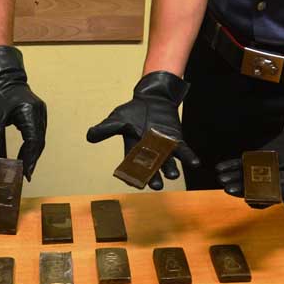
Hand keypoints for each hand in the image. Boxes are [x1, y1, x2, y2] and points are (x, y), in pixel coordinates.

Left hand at [0, 45, 46, 180]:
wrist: (0, 73)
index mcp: (29, 112)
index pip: (33, 142)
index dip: (30, 159)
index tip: (26, 173)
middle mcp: (39, 112)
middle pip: (39, 142)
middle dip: (32, 159)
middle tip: (26, 174)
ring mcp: (40, 111)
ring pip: (40, 139)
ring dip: (32, 153)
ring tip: (25, 166)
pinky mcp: (37, 112)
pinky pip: (38, 132)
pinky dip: (32, 145)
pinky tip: (26, 153)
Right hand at [87, 71, 199, 189]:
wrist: (152, 98)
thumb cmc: (134, 111)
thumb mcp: (117, 119)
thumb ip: (105, 129)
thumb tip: (89, 136)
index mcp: (134, 152)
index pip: (133, 166)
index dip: (134, 174)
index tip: (134, 182)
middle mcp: (149, 154)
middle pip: (151, 168)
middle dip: (154, 176)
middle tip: (156, 185)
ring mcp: (164, 149)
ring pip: (168, 162)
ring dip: (171, 169)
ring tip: (174, 175)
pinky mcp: (176, 141)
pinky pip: (183, 152)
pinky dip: (188, 158)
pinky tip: (194, 163)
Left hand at [215, 103, 283, 207]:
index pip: (272, 194)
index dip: (261, 196)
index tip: (249, 198)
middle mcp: (271, 181)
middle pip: (254, 188)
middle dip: (241, 188)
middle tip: (229, 189)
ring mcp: (262, 171)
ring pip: (245, 178)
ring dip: (233, 178)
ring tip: (222, 178)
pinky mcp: (257, 161)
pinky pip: (242, 165)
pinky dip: (231, 166)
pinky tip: (220, 167)